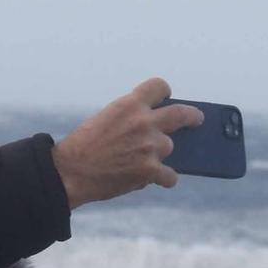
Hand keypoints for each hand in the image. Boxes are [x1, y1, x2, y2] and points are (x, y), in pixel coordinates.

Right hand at [53, 78, 204, 208]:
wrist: (70, 172)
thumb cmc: (84, 148)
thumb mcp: (106, 119)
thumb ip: (130, 118)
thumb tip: (156, 129)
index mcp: (129, 104)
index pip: (159, 87)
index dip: (164, 92)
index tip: (167, 97)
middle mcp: (143, 121)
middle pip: (181, 114)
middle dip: (193, 116)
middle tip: (197, 119)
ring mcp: (149, 146)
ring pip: (168, 147)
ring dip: (160, 154)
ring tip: (145, 161)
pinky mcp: (150, 170)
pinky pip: (170, 175)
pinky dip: (166, 179)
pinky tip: (162, 180)